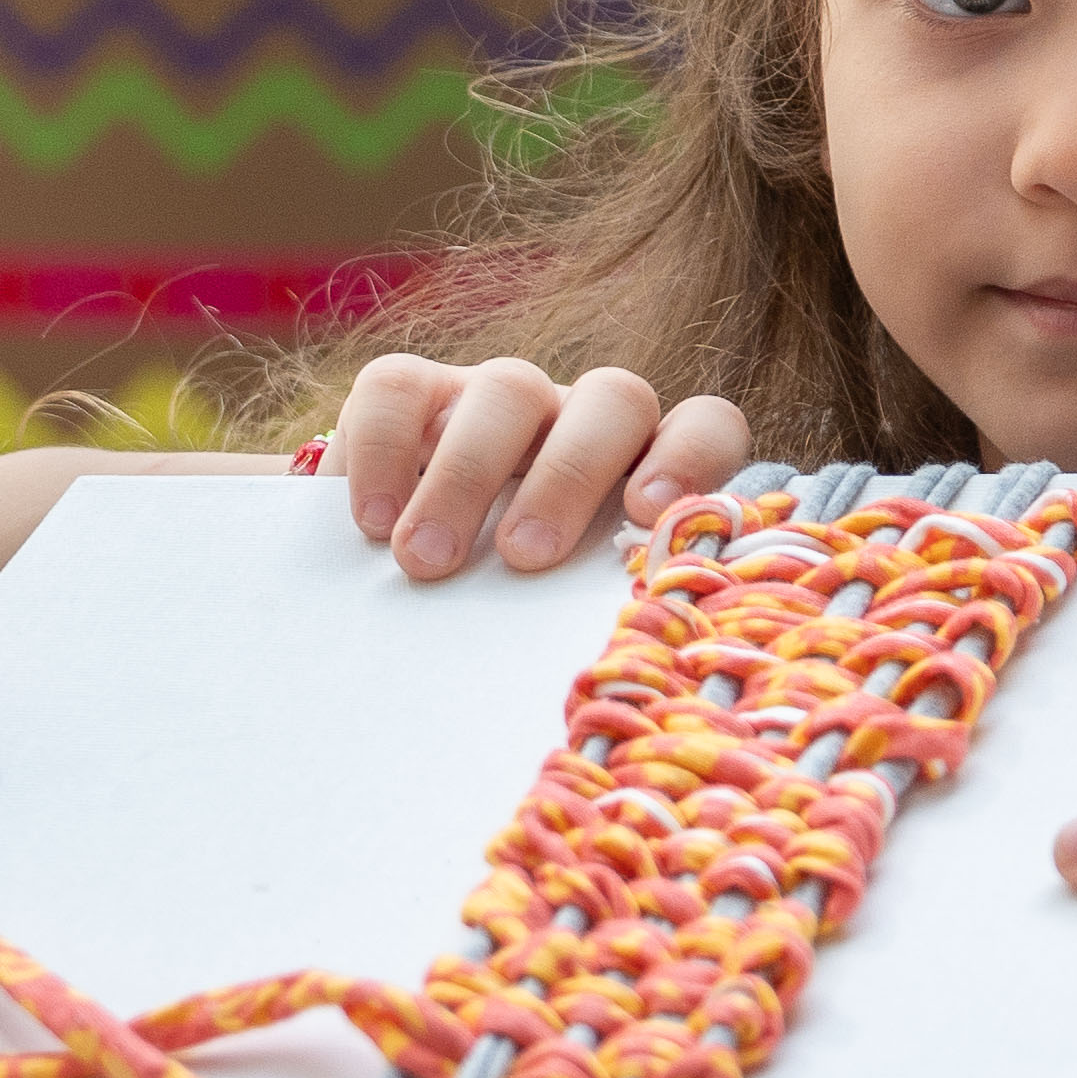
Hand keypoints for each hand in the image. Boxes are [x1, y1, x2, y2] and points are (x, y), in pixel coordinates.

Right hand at [328, 356, 752, 579]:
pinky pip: (399, 388)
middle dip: (571, 475)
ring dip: (468, 475)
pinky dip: (383, 450)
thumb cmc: (509, 613)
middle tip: (524, 556)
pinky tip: (370, 521)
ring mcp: (500, 398)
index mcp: (647, 468)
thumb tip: (601, 690)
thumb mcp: (559, 616)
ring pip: (509, 387)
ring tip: (427, 560)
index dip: (691, 459)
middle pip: (614, 400)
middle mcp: (584, 420)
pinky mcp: (414, 393)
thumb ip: (589, 620)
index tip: (649, 516)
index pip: (706, 427)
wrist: (399, 582)